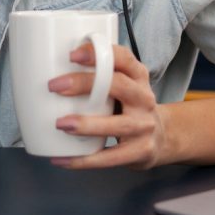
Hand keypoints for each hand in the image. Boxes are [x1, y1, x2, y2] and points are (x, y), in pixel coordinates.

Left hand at [47, 42, 166, 169]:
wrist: (161, 137)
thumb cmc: (130, 105)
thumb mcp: (124, 83)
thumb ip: (100, 75)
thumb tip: (53, 68)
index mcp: (138, 75)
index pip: (122, 57)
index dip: (99, 54)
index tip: (72, 54)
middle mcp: (144, 98)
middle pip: (117, 85)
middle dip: (85, 84)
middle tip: (56, 86)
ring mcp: (144, 126)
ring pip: (116, 125)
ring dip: (86, 125)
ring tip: (61, 124)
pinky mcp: (141, 151)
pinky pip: (111, 158)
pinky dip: (85, 160)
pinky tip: (63, 159)